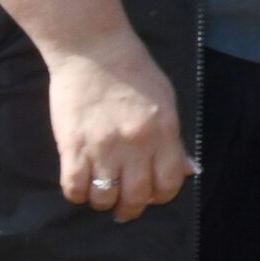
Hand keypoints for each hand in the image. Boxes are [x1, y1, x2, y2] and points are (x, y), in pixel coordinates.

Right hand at [47, 30, 190, 221]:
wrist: (94, 51)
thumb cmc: (135, 73)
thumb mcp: (167, 101)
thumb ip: (175, 139)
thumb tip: (187, 170)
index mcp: (164, 131)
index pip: (169, 181)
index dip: (162, 195)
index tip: (153, 195)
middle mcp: (136, 144)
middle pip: (136, 196)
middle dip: (132, 209)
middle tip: (125, 208)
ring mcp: (102, 146)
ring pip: (104, 197)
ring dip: (104, 202)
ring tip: (103, 195)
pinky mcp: (72, 146)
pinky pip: (73, 186)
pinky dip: (77, 194)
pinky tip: (81, 186)